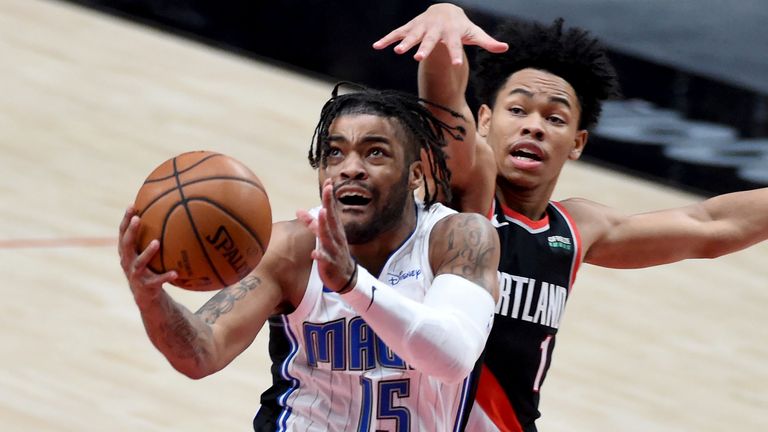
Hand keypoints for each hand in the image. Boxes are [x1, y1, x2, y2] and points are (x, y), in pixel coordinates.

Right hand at [118, 206, 176, 306]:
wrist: (145, 295)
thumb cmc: (147, 267)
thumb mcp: (145, 252)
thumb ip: (151, 236)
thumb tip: (167, 212)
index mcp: (126, 252)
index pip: (123, 233)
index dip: (126, 219)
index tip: (132, 205)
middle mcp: (128, 261)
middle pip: (127, 244)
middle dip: (131, 231)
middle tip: (138, 219)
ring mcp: (135, 274)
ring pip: (139, 262)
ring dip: (147, 252)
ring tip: (157, 242)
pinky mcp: (146, 286)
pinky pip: (157, 280)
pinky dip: (165, 276)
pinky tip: (175, 273)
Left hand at [296, 179, 356, 292]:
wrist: (346, 277)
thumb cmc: (333, 252)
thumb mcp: (323, 236)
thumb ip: (311, 223)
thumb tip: (299, 210)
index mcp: (335, 229)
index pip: (332, 209)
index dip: (330, 196)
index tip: (329, 181)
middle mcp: (336, 237)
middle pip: (332, 218)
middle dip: (330, 204)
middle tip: (328, 189)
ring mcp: (334, 250)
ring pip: (329, 237)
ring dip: (325, 225)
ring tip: (322, 213)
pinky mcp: (331, 264)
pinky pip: (325, 259)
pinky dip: (320, 256)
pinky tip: (314, 254)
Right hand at [372, 3, 507, 64]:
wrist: (446, 10)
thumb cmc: (462, 27)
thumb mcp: (475, 34)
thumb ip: (488, 42)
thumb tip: (505, 48)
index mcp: (452, 33)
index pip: (455, 45)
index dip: (456, 54)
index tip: (457, 64)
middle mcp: (435, 29)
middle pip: (430, 40)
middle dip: (424, 48)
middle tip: (418, 58)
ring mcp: (422, 27)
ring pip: (412, 35)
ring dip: (405, 42)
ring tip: (397, 51)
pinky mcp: (410, 27)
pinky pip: (397, 33)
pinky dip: (387, 39)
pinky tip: (376, 46)